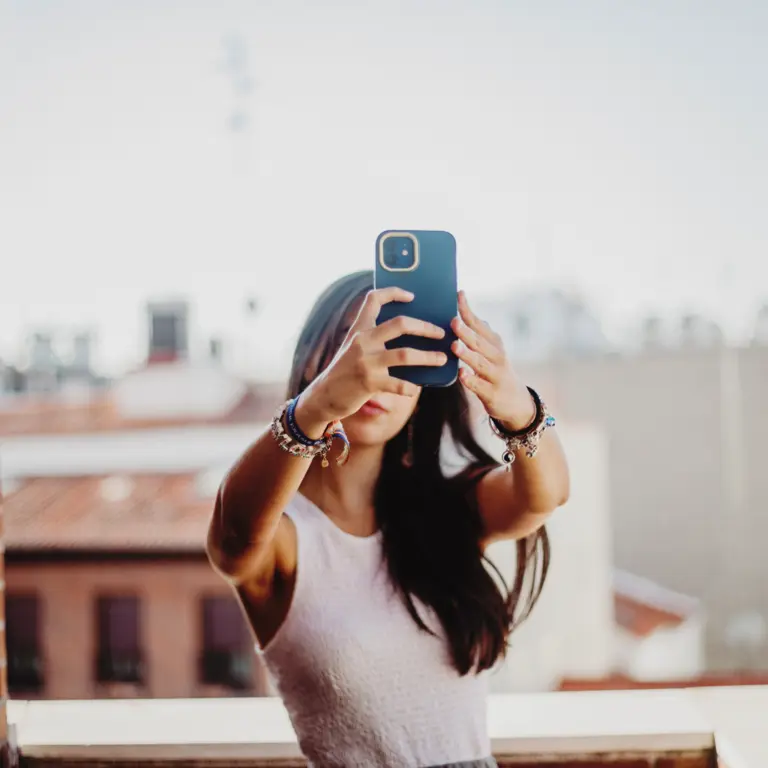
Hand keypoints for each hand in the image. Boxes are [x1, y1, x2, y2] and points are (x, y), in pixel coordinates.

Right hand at [298, 287, 446, 428]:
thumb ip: (373, 338)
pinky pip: (398, 384)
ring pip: (405, 354)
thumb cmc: (345, 371)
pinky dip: (411, 387)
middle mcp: (362, 341)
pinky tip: (416, 388)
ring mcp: (366, 362)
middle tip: (440, 333)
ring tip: (442, 359)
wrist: (324, 395)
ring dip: (428, 357)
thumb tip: (409, 334)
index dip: (394, 292)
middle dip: (425, 328)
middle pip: (400, 324)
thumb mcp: (354, 348)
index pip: (374, 299)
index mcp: (359, 329)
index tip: (412, 295)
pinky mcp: (369, 383)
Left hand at [451, 291, 535, 429]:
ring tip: (455, 346)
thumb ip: (479, 334)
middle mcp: (497, 357)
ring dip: (468, 354)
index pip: (479, 324)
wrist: (517, 403)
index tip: (459, 294)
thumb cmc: (496, 372)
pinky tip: (461, 374)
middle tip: (453, 321)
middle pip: (480, 342)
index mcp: (494, 343)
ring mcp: (495, 376)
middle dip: (467, 332)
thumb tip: (464, 313)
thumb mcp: (491, 351)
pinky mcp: (492, 394)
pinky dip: (471, 380)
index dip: (468, 310)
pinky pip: (480, 387)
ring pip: (480, 363)